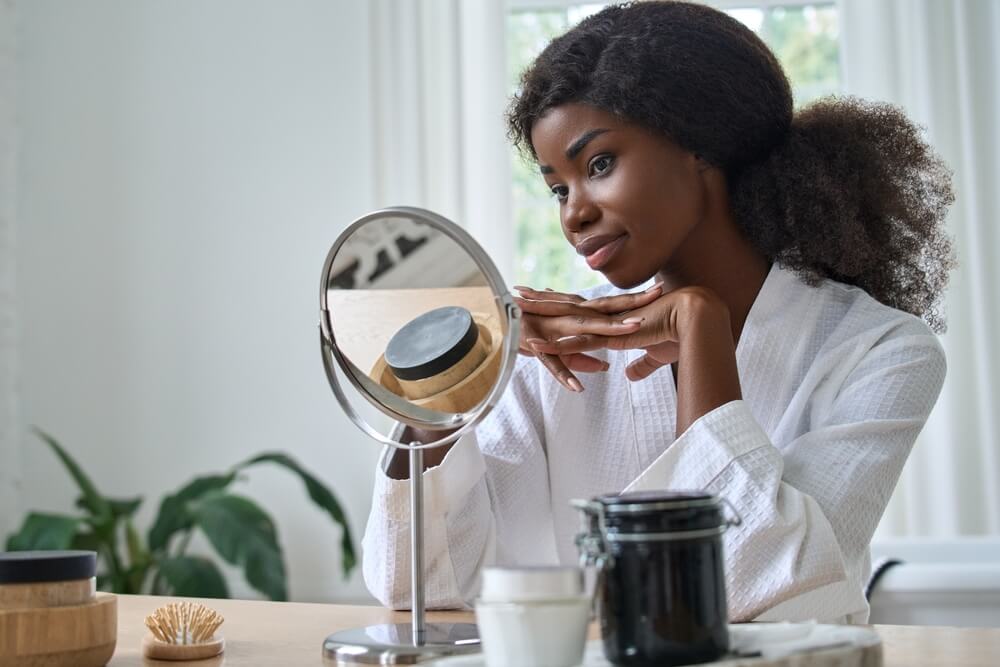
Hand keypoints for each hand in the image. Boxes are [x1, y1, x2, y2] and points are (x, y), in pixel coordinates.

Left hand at [520, 286, 725, 380]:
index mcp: (615, 317)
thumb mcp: (655, 354)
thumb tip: (630, 375)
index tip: (545, 293)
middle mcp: (606, 317)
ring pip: (565, 321)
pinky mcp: (611, 338)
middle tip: (519, 292)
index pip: (582, 306)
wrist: (696, 318)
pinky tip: (536, 344)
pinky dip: (556, 345)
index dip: (563, 300)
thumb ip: (640, 364)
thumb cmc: (681, 334)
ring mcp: (606, 326)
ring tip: (518, 311)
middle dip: (542, 300)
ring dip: (541, 316)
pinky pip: (577, 343)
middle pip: (567, 306)